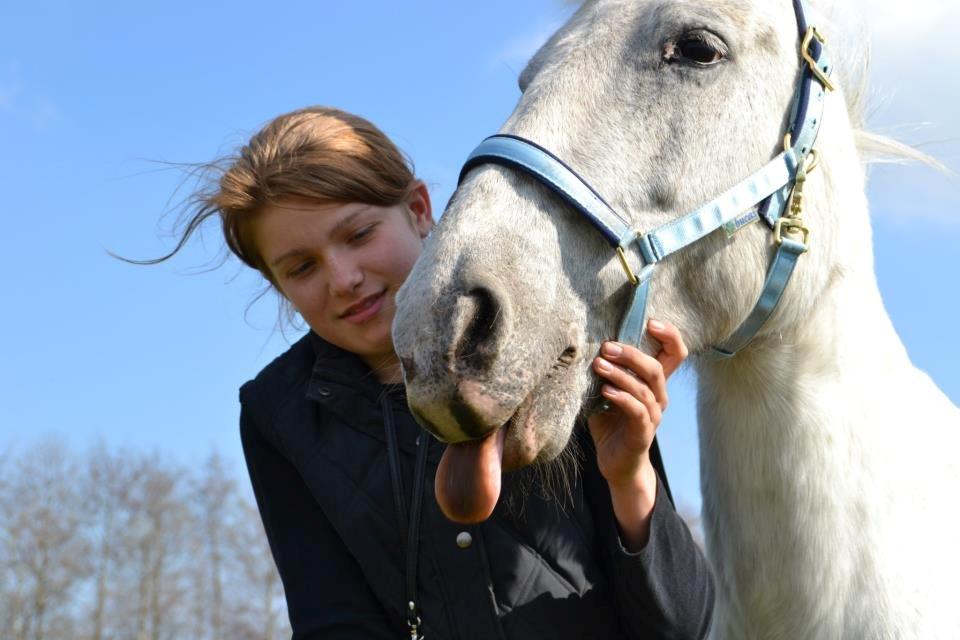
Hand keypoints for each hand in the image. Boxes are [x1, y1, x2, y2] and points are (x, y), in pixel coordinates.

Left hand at [587, 319, 687, 548]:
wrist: (615, 463)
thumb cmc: (610, 423)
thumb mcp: (607, 391)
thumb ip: (605, 370)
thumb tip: (585, 344)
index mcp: (653, 383)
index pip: (676, 352)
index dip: (670, 335)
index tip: (650, 321)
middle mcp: (659, 396)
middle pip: (657, 367)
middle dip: (632, 353)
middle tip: (607, 346)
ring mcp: (654, 415)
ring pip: (644, 387)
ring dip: (620, 374)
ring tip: (598, 365)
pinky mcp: (643, 432)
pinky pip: (637, 410)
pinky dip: (621, 397)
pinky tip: (605, 391)